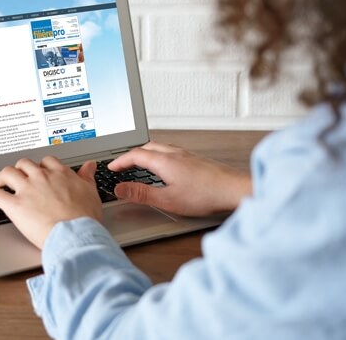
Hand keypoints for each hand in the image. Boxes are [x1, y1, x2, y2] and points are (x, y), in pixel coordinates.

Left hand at [0, 157, 101, 248]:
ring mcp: (27, 190)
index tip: (38, 172)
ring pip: (8, 173)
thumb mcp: (91, 192)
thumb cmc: (84, 218)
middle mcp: (41, 177)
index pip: (46, 161)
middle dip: (19, 169)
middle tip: (17, 177)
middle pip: (24, 164)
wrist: (75, 234)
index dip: (40, 166)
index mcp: (60, 174)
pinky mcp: (15, 205)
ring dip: (0, 177)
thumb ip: (86, 177)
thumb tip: (89, 166)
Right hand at [109, 142, 251, 216]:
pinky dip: (158, 156)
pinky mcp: (195, 159)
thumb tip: (120, 189)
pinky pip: (170, 151)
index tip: (111, 167)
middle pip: (146, 147)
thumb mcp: (167, 199)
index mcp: (164, 161)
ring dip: (145, 153)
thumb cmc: (205, 195)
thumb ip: (141, 194)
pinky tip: (164, 168)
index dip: (120, 161)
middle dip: (131, 155)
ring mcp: (186, 154)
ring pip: (159, 147)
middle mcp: (174, 153)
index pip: (135, 155)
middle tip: (123, 165)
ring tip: (140, 165)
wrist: (234, 189)